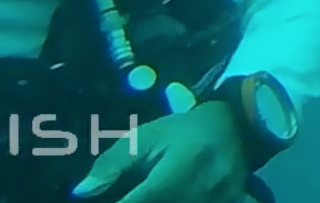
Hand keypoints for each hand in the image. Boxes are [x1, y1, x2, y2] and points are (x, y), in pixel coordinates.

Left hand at [71, 100, 248, 202]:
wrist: (238, 124)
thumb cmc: (185, 130)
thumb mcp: (146, 137)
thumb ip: (113, 163)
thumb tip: (81, 191)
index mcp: (180, 166)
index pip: (140, 201)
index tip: (96, 202)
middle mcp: (203, 187)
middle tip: (133, 194)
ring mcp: (222, 198)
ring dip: (164, 202)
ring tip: (157, 192)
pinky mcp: (234, 202)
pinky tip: (183, 198)